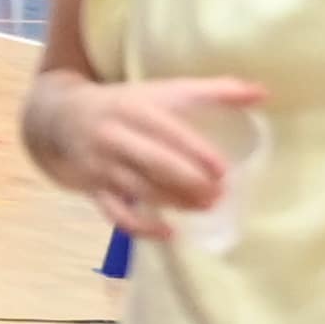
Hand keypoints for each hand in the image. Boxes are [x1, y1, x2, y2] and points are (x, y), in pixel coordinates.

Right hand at [39, 72, 267, 226]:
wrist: (61, 117)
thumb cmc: (126, 104)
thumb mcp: (163, 90)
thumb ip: (213, 90)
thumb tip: (263, 93)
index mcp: (135, 109)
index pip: (168, 131)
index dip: (196, 152)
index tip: (223, 170)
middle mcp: (115, 136)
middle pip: (154, 163)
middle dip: (189, 182)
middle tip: (218, 195)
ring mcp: (101, 164)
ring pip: (139, 189)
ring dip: (174, 203)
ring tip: (203, 208)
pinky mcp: (93, 188)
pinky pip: (117, 214)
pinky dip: (142, 228)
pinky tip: (169, 233)